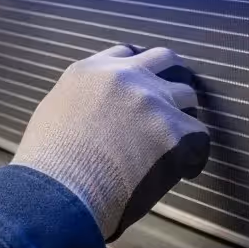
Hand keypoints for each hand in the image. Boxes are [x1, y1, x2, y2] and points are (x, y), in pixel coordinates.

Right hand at [12, 45, 209, 240]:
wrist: (59, 194)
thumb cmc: (48, 168)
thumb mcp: (52, 114)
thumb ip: (80, 100)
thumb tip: (93, 112)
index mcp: (91, 71)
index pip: (127, 53)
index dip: (140, 71)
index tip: (146, 86)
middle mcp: (125, 76)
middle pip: (165, 59)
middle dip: (173, 77)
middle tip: (175, 102)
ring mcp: (151, 100)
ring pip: (186, 96)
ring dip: (183, 119)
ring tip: (179, 144)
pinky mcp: (172, 130)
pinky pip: (200, 135)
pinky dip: (195, 155)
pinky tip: (186, 171)